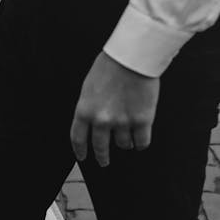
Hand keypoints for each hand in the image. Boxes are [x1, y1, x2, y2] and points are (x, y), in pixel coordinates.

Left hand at [70, 52, 159, 166]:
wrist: (132, 57)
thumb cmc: (109, 67)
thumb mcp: (88, 89)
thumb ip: (89, 108)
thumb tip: (92, 124)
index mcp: (84, 112)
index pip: (78, 139)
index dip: (80, 151)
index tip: (83, 158)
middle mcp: (101, 121)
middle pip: (101, 147)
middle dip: (102, 157)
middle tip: (104, 162)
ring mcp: (122, 122)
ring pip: (123, 144)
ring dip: (125, 143)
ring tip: (127, 138)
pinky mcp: (142, 120)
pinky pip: (142, 142)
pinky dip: (141, 144)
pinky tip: (140, 142)